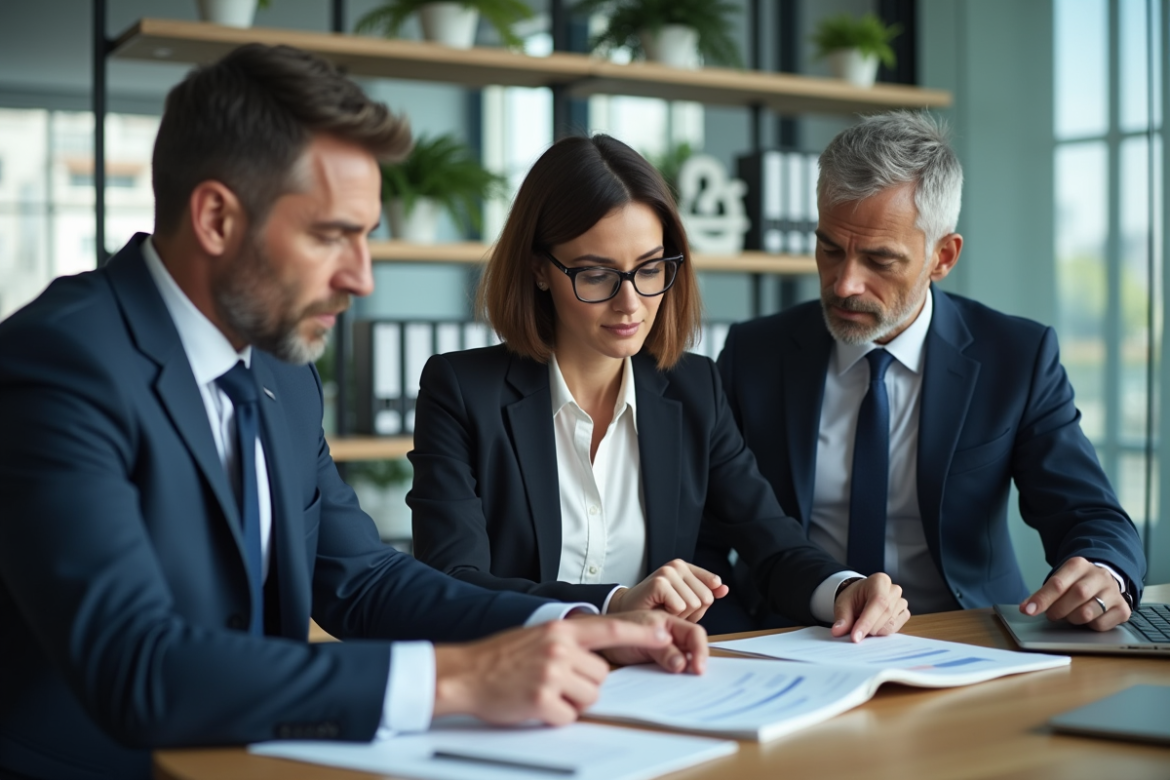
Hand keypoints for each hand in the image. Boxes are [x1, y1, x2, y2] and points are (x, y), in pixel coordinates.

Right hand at [432, 617, 671, 725]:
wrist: (463, 673)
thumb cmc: (499, 657)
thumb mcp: (537, 637)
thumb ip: (567, 644)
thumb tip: (596, 663)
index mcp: (560, 631)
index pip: (609, 629)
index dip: (640, 634)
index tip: (665, 634)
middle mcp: (559, 648)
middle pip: (600, 677)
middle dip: (583, 686)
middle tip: (553, 682)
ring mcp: (551, 674)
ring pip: (588, 698)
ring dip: (570, 702)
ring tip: (542, 691)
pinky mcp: (541, 700)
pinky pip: (567, 717)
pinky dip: (553, 717)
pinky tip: (532, 705)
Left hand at [596, 609, 708, 673]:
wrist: (595, 640)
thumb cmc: (613, 633)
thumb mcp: (638, 640)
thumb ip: (662, 650)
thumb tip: (683, 664)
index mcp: (668, 622)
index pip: (695, 633)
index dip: (700, 650)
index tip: (699, 669)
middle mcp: (670, 633)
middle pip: (694, 645)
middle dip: (699, 660)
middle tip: (697, 677)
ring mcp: (666, 647)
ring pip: (687, 656)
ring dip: (691, 668)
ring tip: (690, 681)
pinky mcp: (659, 660)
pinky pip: (675, 666)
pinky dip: (680, 674)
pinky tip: (678, 682)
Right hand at [607, 559, 729, 621]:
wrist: (628, 611)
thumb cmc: (656, 607)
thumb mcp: (686, 601)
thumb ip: (707, 593)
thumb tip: (724, 588)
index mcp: (686, 567)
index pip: (712, 586)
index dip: (701, 603)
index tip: (684, 605)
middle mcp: (677, 565)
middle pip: (706, 598)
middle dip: (692, 612)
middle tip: (672, 609)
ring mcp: (667, 572)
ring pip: (694, 604)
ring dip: (680, 615)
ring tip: (665, 609)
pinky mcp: (659, 582)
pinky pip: (680, 607)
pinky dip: (671, 615)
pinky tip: (659, 609)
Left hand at [831, 573, 909, 642]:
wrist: (862, 596)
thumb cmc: (854, 597)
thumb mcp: (843, 603)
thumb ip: (842, 617)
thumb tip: (838, 631)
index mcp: (879, 581)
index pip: (877, 602)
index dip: (867, 622)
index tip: (855, 637)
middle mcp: (894, 590)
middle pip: (885, 615)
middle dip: (869, 628)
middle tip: (855, 632)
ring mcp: (901, 602)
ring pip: (890, 624)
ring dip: (875, 631)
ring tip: (864, 624)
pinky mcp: (904, 613)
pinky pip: (895, 629)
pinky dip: (882, 632)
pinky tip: (874, 626)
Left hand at [1020, 556, 1130, 630]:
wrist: (1105, 581)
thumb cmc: (1077, 583)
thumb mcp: (1060, 581)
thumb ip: (1044, 593)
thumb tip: (1026, 608)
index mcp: (1078, 565)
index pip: (1058, 583)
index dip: (1041, 599)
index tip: (1028, 610)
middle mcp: (1099, 576)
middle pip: (1077, 595)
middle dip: (1059, 609)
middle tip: (1052, 615)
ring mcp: (1113, 592)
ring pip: (1089, 612)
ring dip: (1073, 619)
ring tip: (1069, 615)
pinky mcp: (1122, 609)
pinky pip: (1101, 625)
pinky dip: (1089, 626)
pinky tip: (1087, 619)